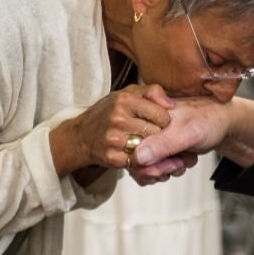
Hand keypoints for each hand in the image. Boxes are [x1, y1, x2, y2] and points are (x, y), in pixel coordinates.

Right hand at [53, 84, 175, 175]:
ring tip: (150, 145)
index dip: (165, 120)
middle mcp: (118, 118)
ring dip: (153, 148)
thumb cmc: (109, 112)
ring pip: (149, 148)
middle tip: (155, 136)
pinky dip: (144, 160)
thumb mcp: (128, 94)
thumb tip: (172, 104)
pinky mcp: (112, 157)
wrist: (81, 135)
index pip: (162, 115)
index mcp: (124, 100)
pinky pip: (139, 162)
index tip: (160, 122)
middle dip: (159, 135)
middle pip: (157, 132)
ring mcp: (114, 139)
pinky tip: (140, 154)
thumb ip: (152, 92)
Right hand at [129, 96, 232, 179]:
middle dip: (159, 169)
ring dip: (165, 171)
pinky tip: (179, 164)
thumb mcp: (187, 132)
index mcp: (145, 116)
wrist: (222, 122)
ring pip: (144, 168)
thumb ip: (163, 144)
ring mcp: (150, 140)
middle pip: (136, 162)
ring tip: (183, 161)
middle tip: (178, 163)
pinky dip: (166, 172)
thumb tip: (138, 157)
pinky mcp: (157, 149)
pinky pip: (151, 169)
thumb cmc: (208, 119)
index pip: (131, 149)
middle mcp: (144, 128)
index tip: (170, 163)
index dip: (147, 164)